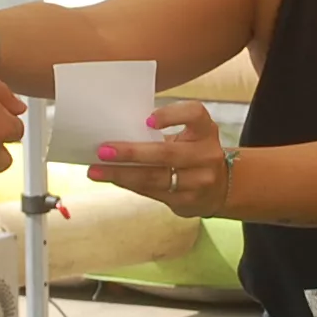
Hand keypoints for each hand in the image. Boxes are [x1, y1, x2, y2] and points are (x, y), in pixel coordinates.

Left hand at [90, 101, 230, 216]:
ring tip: (96, 170)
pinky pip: (151, 192)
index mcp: (205, 131)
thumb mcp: (189, 137)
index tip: (148, 118)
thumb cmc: (192, 154)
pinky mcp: (186, 201)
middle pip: (167, 153)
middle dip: (131, 152)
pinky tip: (112, 179)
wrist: (220, 189)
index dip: (172, 115)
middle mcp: (206, 155)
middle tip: (103, 150)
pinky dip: (128, 184)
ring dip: (121, 174)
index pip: (194, 114)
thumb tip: (116, 131)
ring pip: (154, 177)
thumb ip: (163, 132)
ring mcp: (199, 181)